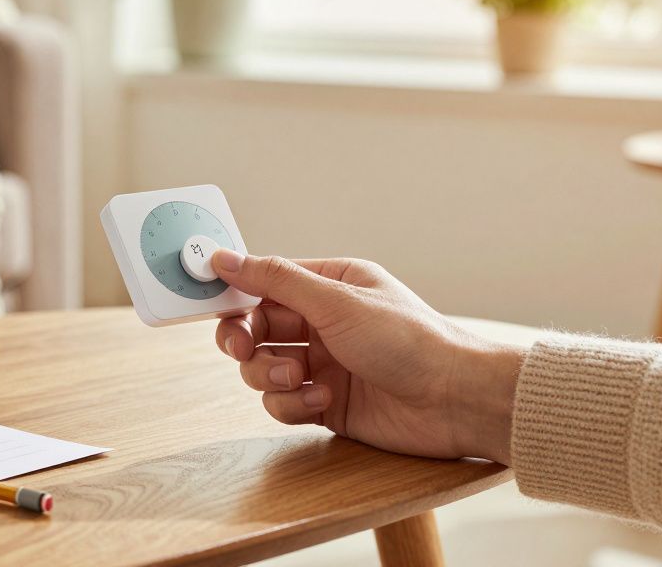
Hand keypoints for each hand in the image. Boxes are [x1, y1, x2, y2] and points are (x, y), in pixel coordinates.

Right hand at [211, 250, 522, 462]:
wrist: (454, 401)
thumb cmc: (409, 341)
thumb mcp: (336, 302)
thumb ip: (275, 280)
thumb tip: (224, 257)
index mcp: (329, 285)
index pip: (264, 282)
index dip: (234, 291)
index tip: (206, 299)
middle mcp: (322, 322)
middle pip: (255, 327)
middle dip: (244, 339)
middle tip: (243, 348)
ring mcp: (322, 364)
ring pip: (262, 367)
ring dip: (270, 374)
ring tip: (299, 377)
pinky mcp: (325, 403)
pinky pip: (282, 403)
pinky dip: (293, 403)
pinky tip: (324, 400)